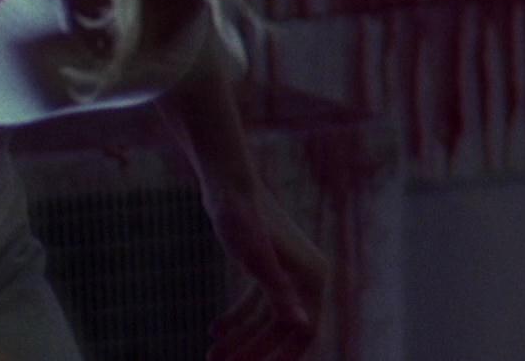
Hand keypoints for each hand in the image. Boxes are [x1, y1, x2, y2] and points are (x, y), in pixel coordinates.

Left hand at [204, 186, 329, 360]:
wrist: (226, 182)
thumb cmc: (240, 217)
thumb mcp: (255, 258)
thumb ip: (279, 292)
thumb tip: (302, 326)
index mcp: (312, 276)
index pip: (305, 331)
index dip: (283, 357)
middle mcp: (306, 275)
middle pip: (283, 328)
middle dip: (254, 351)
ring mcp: (287, 271)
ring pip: (266, 318)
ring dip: (242, 339)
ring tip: (212, 356)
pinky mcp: (267, 265)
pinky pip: (256, 303)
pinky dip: (237, 318)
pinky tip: (215, 331)